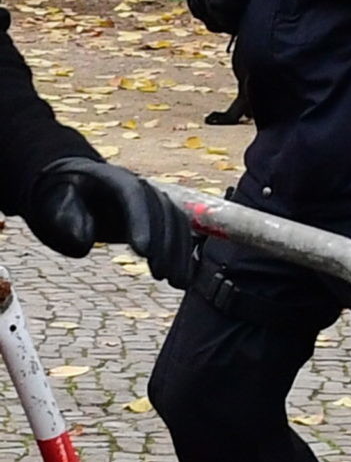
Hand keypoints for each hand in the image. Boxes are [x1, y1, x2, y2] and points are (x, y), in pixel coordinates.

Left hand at [20, 159, 196, 285]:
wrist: (78, 188)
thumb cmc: (64, 199)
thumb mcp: (56, 206)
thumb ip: (68, 219)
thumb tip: (84, 239)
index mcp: (112, 178)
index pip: (134, 195)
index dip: (142, 222)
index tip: (143, 253)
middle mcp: (141, 186)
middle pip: (163, 210)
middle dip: (165, 244)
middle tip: (160, 275)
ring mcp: (155, 200)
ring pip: (177, 223)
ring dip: (180, 254)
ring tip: (177, 283)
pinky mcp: (162, 217)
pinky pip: (180, 233)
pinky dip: (184, 256)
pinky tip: (183, 278)